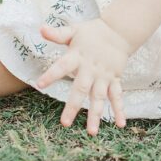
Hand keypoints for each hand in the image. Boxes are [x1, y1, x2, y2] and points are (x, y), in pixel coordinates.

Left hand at [36, 18, 129, 134]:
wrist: (118, 31)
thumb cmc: (91, 33)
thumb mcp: (74, 31)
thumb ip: (57, 34)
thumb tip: (41, 28)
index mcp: (78, 56)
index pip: (62, 66)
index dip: (51, 74)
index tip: (39, 85)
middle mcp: (91, 68)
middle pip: (81, 88)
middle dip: (73, 106)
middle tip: (65, 123)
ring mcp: (104, 75)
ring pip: (99, 97)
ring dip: (95, 115)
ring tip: (91, 132)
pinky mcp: (114, 79)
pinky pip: (117, 96)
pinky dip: (119, 109)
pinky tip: (120, 124)